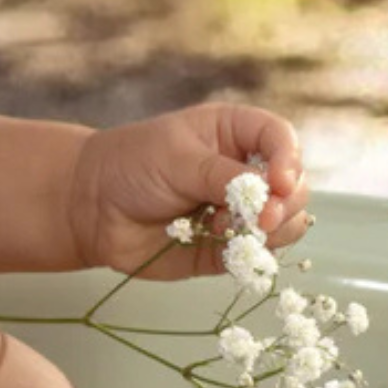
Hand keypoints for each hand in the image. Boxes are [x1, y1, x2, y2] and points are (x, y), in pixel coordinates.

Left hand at [65, 102, 310, 279]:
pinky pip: (260, 256)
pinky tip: (217, 244)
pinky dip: (250, 255)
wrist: (91, 208)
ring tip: (224, 226)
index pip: (281, 139)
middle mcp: (244, 170)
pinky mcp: (230, 247)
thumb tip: (272, 196)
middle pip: (295, 186)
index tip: (279, 183)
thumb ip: (224, 175)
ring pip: (288, 224)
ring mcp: (239, 210)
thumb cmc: (130, 165)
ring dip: (269, 231)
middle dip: (285, 204)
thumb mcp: (177, 158)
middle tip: (259, 218)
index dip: (289, 160)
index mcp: (233, 132)